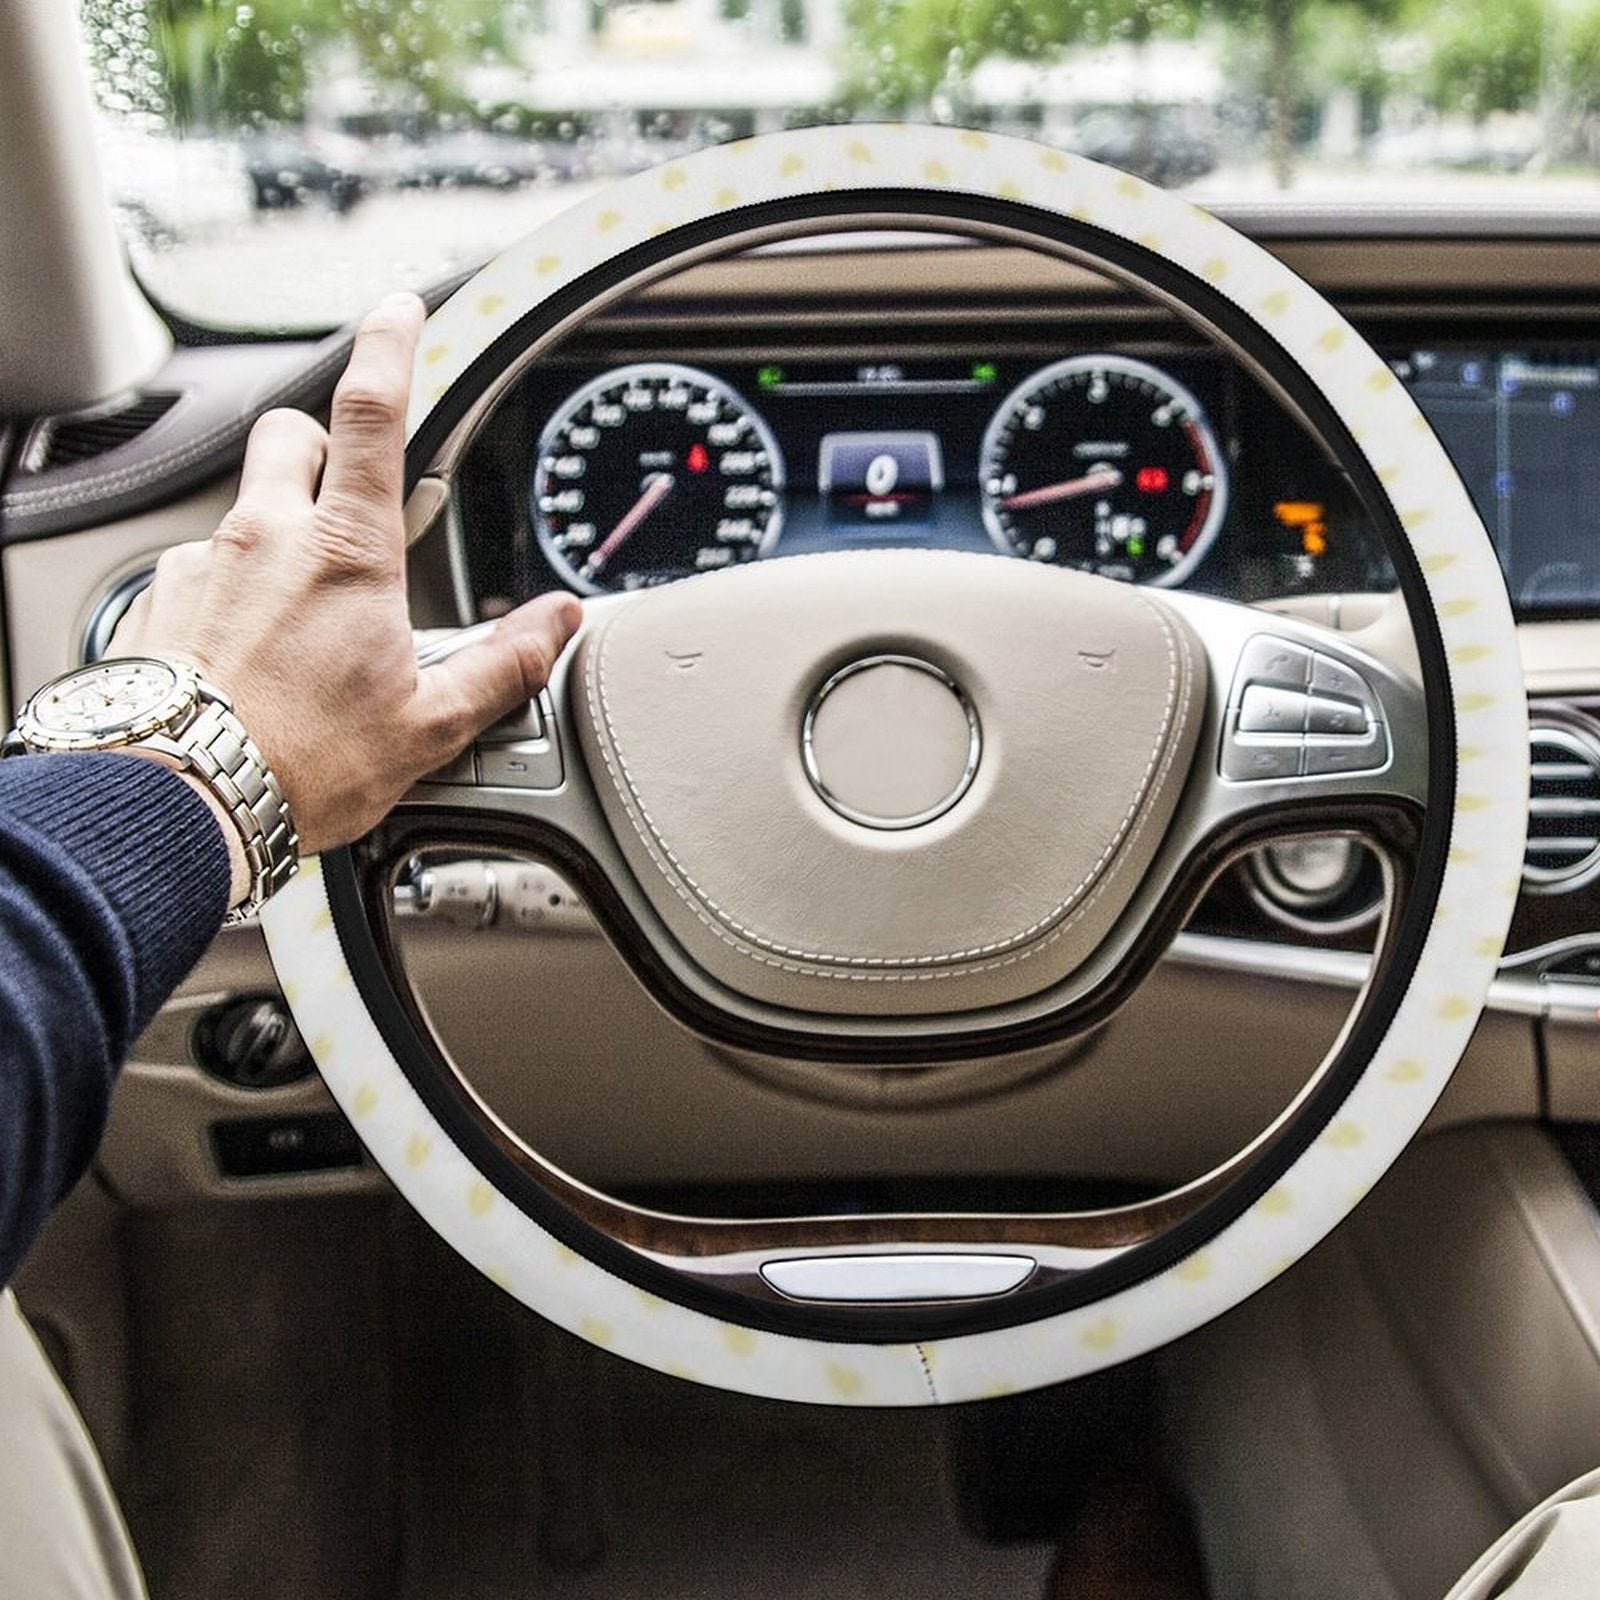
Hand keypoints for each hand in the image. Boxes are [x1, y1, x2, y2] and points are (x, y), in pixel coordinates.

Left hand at [113, 293, 581, 882]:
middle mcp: (266, 539)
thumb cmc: (299, 766)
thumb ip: (501, 664)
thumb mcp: (428, 724)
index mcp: (347, 555)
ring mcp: (204, 565)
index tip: (399, 309)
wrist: (177, 804)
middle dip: (322, 446)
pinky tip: (247, 655)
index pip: (371, 412)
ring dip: (277, 530)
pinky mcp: (159, 602)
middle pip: (291, 434)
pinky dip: (230, 591)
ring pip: (243, 505)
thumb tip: (558, 624)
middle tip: (349, 498)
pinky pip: (200, 568)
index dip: (390, 345)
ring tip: (300, 613)